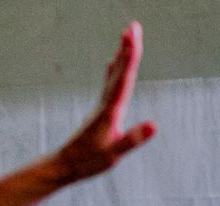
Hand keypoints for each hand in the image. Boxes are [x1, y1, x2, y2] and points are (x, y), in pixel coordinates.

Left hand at [50, 23, 157, 182]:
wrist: (65, 166)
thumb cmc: (89, 162)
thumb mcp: (114, 154)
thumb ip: (133, 139)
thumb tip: (154, 126)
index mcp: (111, 110)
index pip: (124, 78)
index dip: (130, 56)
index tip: (134, 36)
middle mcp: (106, 104)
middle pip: (119, 71)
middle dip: (127, 48)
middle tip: (133, 25)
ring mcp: (102, 107)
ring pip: (114, 75)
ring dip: (121, 55)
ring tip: (126, 36)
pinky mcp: (100, 112)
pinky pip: (109, 84)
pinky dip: (113, 70)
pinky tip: (111, 63)